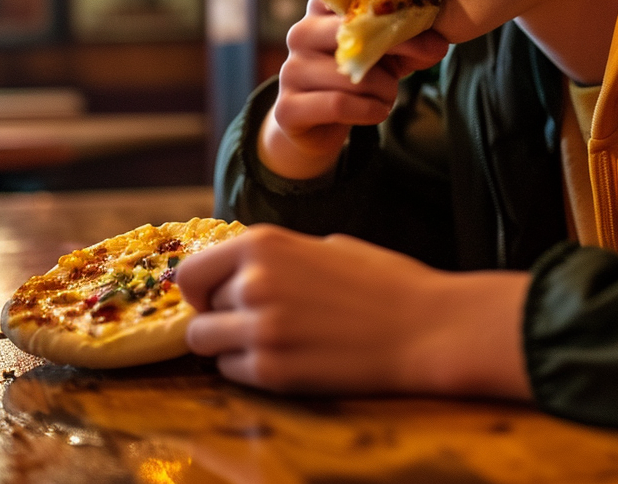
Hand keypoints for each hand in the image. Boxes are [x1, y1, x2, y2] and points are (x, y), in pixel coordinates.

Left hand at [177, 223, 532, 398]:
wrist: (425, 327)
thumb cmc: (383, 282)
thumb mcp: (324, 246)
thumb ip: (277, 257)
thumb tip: (242, 269)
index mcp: (264, 243)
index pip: (191, 271)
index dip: (200, 289)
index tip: (214, 298)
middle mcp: (254, 283)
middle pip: (200, 311)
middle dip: (221, 316)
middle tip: (256, 321)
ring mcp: (261, 330)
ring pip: (206, 345)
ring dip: (228, 346)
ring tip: (267, 342)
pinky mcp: (272, 373)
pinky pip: (231, 374)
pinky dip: (249, 370)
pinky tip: (286, 359)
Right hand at [261, 0, 447, 178]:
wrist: (317, 126)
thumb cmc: (357, 79)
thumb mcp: (388, 56)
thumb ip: (412, 44)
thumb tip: (439, 44)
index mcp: (321, 10)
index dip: (392, 8)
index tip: (419, 23)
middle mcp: (300, 33)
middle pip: (351, 31)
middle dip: (395, 48)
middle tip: (407, 68)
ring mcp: (291, 70)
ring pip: (352, 75)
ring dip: (384, 90)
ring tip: (387, 97)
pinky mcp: (288, 107)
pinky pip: (340, 104)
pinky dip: (370, 110)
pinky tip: (377, 111)